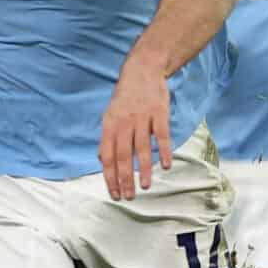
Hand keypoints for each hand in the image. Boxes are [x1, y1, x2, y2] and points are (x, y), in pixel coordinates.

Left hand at [98, 56, 172, 201]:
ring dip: (144, 169)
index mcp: (109, 125)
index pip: (107, 156)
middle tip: (129, 197)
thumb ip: (107, 137)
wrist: (143, 70)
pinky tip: (166, 165)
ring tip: (145, 186)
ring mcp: (142, 117)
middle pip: (123, 155)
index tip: (114, 194)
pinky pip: (161, 135)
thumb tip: (101, 159)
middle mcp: (124, 122)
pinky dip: (164, 151)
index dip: (110, 176)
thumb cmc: (125, 96)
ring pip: (142, 148)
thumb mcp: (110, 114)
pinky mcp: (159, 112)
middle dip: (125, 179)